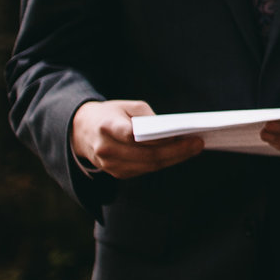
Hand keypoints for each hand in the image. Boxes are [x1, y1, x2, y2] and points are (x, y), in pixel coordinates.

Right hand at [71, 98, 202, 179]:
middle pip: (146, 155)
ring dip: (173, 159)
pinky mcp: (116, 173)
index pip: (134, 136)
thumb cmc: (111, 114)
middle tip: (197, 144)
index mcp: (107, 127)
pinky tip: (178, 155)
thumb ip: (147, 117)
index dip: (160, 138)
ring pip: (148, 166)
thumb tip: (170, 132)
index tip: (183, 134)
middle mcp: (106, 149)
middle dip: (175, 151)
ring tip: (193, 149)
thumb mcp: (128, 106)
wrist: (82, 130)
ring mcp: (110, 164)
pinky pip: (144, 170)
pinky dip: (163, 163)